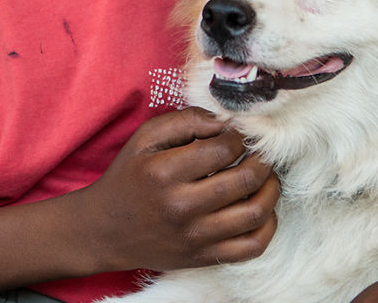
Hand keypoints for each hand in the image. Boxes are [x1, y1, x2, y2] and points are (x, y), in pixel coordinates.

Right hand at [81, 107, 279, 273]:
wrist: (106, 229)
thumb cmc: (130, 176)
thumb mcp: (146, 137)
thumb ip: (186, 120)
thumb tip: (224, 121)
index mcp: (165, 172)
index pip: (223, 148)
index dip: (239, 136)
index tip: (238, 133)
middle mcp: (182, 207)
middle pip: (245, 179)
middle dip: (262, 158)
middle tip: (260, 150)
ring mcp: (195, 237)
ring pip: (255, 213)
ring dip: (271, 188)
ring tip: (266, 174)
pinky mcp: (204, 257)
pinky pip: (252, 247)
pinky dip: (268, 226)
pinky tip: (262, 207)